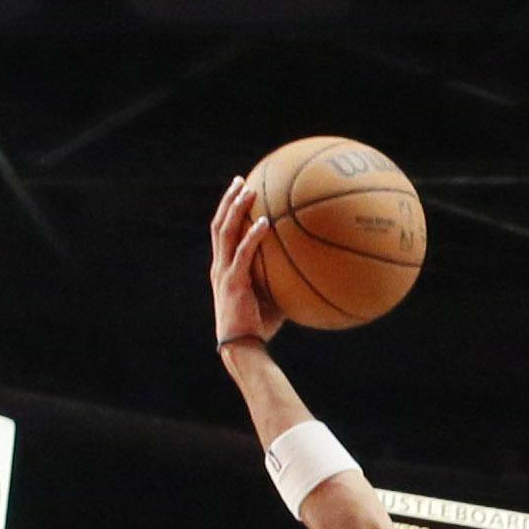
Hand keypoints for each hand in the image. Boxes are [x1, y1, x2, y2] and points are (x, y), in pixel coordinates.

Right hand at [207, 177, 280, 348]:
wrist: (243, 347)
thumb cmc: (260, 326)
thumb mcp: (273, 297)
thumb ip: (282, 280)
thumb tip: (309, 269)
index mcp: (224, 268)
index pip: (222, 233)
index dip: (227, 211)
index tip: (238, 192)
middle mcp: (219, 266)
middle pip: (218, 225)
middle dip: (228, 201)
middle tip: (239, 180)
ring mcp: (224, 273)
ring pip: (224, 232)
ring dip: (235, 209)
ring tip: (248, 190)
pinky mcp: (234, 282)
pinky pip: (243, 254)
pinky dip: (252, 236)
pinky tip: (264, 223)